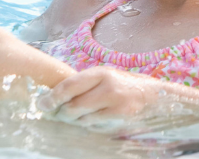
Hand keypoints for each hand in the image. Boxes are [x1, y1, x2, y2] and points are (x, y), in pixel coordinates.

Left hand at [41, 67, 160, 122]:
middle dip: (61, 114)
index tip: (43, 104)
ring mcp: (115, 103)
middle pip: (71, 107)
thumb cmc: (125, 86)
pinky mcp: (120, 117)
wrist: (156, 95)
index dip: (52, 97)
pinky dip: (90, 124)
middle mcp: (108, 86)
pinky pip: (93, 125)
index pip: (68, 86)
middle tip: (59, 114)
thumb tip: (51, 99)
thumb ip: (83, 85)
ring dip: (76, 120)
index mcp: (101, 73)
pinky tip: (97, 118)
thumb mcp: (106, 78)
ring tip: (83, 114)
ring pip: (80, 119)